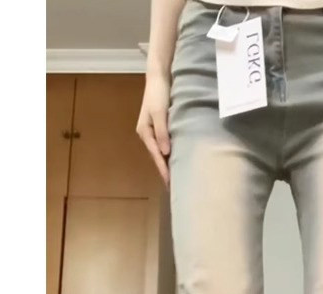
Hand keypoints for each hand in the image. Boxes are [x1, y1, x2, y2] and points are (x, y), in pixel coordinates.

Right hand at [136, 72, 171, 188]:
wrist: (159, 76)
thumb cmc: (158, 93)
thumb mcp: (160, 112)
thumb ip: (163, 132)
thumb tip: (166, 153)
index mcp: (145, 132)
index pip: (156, 156)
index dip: (163, 170)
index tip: (170, 185)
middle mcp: (147, 134)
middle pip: (157, 157)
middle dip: (165, 171)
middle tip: (176, 187)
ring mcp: (153, 131)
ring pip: (161, 152)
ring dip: (168, 164)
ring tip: (177, 178)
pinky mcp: (160, 127)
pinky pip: (165, 145)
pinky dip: (170, 154)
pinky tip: (177, 160)